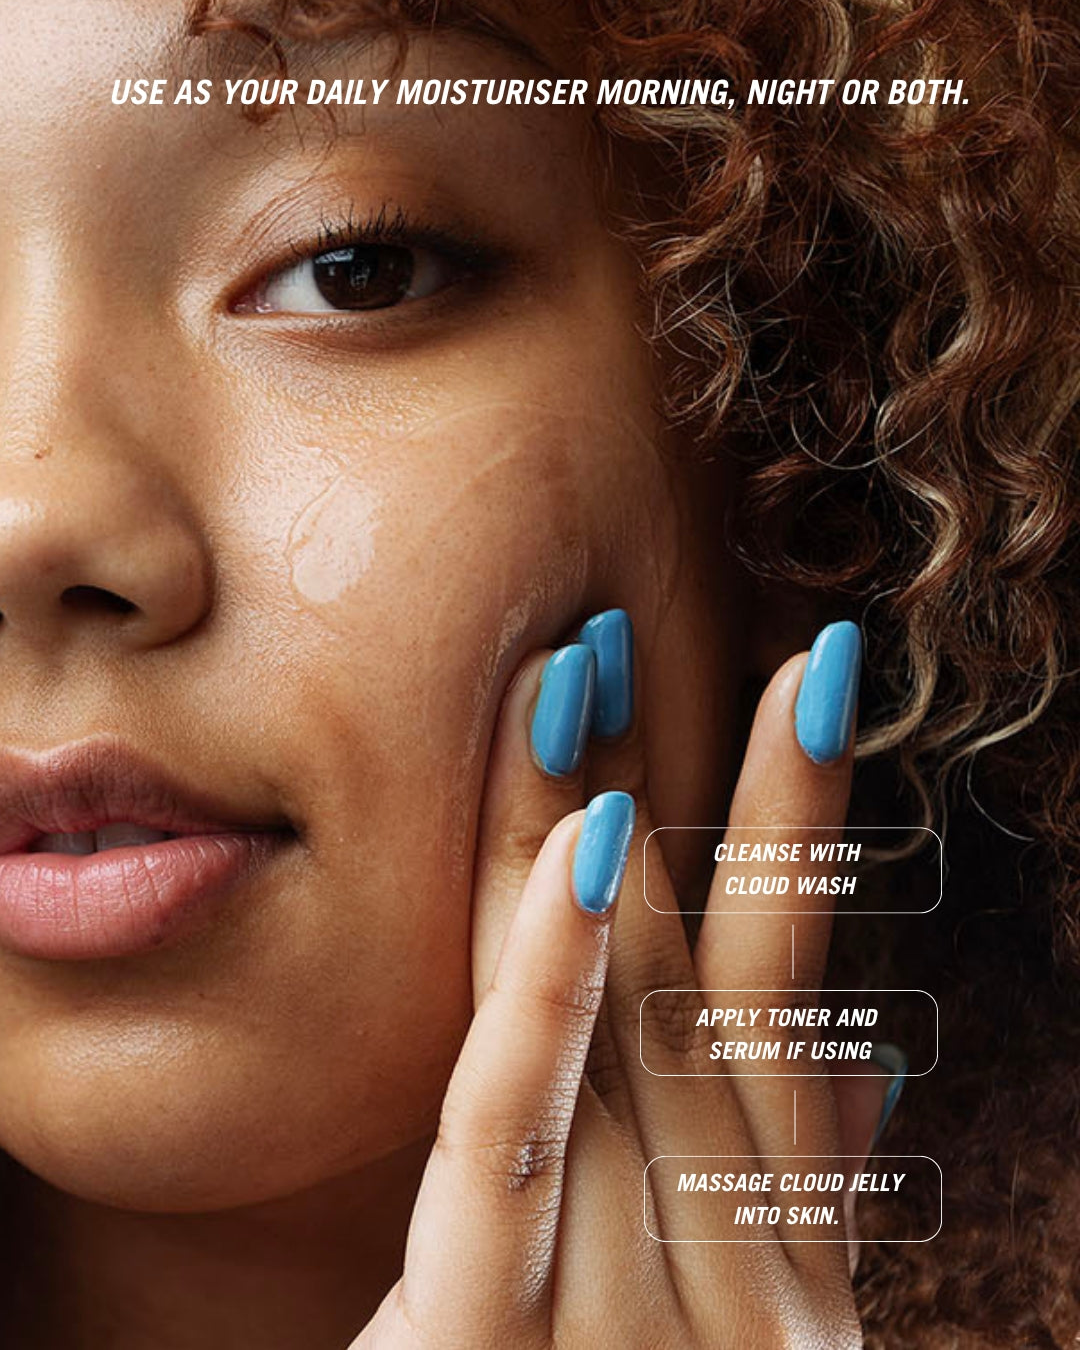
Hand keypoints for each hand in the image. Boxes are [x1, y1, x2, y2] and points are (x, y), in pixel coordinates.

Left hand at [355, 614, 880, 1348]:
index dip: (795, 836)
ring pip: (613, 1031)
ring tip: (575, 673)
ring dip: (590, 834)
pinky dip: (546, 993)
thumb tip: (871, 1067)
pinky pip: (511, 1153)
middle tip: (615, 634)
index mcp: (778, 1261)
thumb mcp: (745, 1330)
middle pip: (692, 983)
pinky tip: (573, 851)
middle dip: (662, 792)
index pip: (785, 1006)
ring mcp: (644, 1329)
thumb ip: (804, 1207)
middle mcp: (739, 1284)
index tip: (798, 685)